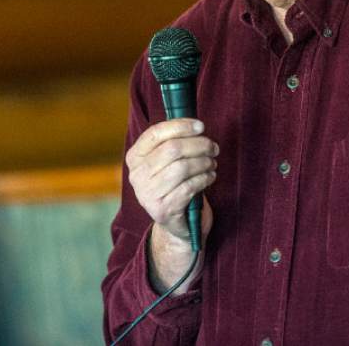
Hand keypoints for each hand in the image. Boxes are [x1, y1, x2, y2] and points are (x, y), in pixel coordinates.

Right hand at [126, 118, 217, 291]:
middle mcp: (136, 175)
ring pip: (182, 167)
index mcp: (135, 157)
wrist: (177, 223)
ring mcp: (147, 194)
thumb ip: (174, 141)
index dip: (181, 126)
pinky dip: (204, 178)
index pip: (155, 133)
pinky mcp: (162, 210)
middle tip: (214, 147)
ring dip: (204, 162)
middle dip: (199, 145)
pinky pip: (189, 187)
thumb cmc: (175, 184)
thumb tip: (196, 124)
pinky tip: (210, 177)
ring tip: (212, 163)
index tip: (201, 126)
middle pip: (172, 149)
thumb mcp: (168, 162)